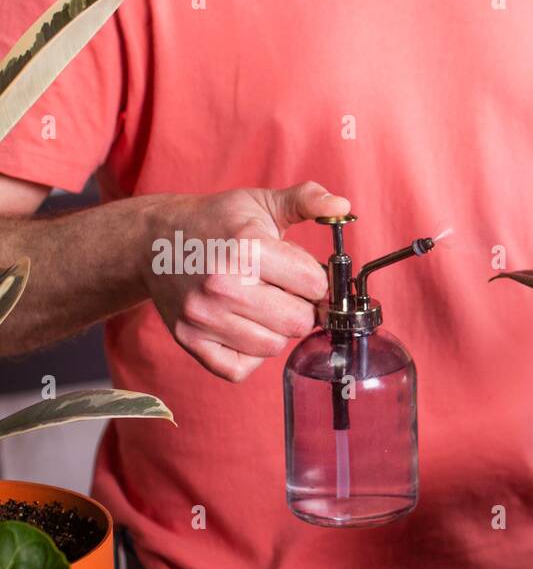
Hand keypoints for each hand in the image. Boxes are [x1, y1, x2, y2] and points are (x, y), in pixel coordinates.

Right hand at [143, 181, 349, 381]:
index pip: (314, 284)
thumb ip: (306, 200)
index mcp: (247, 248)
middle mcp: (223, 285)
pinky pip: (240, 369)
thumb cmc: (216, 222)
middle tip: (280, 291)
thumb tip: (343, 204)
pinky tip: (242, 327)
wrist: (153, 240)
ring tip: (259, 305)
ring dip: (275, 330)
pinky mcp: (189, 340)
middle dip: (299, 307)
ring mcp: (203, 316)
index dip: (314, 279)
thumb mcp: (261, 202)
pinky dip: (248, 355)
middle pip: (299, 321)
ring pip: (273, 346)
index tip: (299, 273)